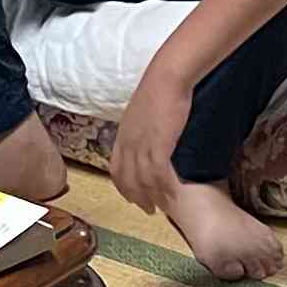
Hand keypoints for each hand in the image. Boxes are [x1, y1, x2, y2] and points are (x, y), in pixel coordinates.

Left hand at [110, 59, 193, 215]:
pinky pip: (158, 174)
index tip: (132, 196)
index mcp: (122, 134)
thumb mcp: (142, 111)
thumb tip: (148, 135)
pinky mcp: (158, 145)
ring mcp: (141, 145)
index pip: (116, 168)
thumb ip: (140, 126)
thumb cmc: (159, 88)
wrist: (167, 76)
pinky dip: (163, 188)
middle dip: (136, 197)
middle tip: (148, 209)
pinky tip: (170, 195)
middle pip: (127, 179)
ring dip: (151, 197)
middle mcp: (128, 143)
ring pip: (142, 180)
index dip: (123, 185)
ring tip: (161, 208)